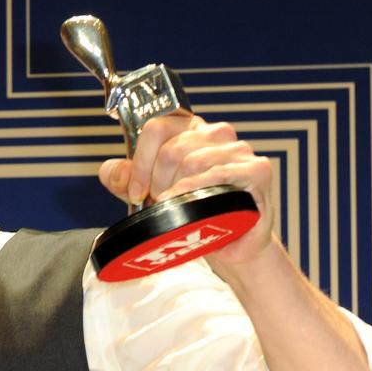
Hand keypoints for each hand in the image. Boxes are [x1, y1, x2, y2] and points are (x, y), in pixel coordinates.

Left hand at [97, 113, 276, 271]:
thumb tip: (114, 172)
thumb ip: (125, 180)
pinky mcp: (257, 168)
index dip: (139, 162)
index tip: (136, 192)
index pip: (155, 128)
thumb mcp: (148, 195)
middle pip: (171, 150)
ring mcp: (238, 148)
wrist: (231, 243)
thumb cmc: (193, 213)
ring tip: (178, 209)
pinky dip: (197, 191)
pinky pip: (218, 174)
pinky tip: (190, 205)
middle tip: (159, 205)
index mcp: (188, 129)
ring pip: (192, 162)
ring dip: (177, 192)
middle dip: (157, 184)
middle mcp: (214, 132)